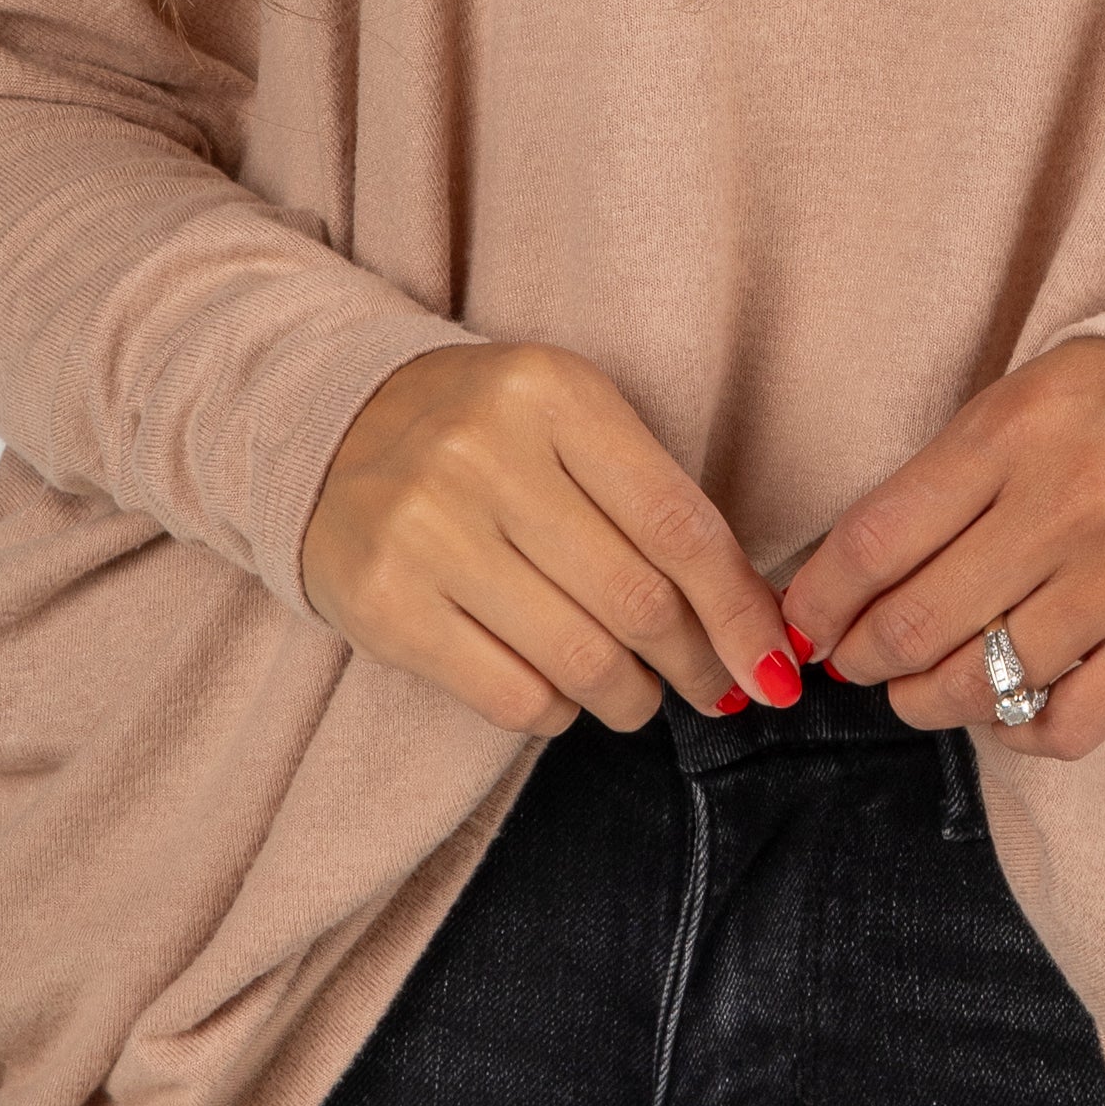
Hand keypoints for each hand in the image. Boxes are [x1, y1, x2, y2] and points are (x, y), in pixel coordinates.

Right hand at [302, 342, 798, 739]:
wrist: (329, 427)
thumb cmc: (485, 435)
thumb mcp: (571, 424)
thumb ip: (655, 504)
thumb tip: (753, 626)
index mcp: (552, 393)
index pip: (677, 526)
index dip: (739, 611)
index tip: (775, 666)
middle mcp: (484, 453)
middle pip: (636, 599)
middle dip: (695, 663)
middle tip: (713, 687)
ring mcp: (426, 529)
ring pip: (580, 658)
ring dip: (631, 697)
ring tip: (636, 693)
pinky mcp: (384, 603)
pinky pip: (511, 695)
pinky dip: (560, 712)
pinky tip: (564, 693)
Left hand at [780, 338, 1104, 761]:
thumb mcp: (1014, 409)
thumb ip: (933, 487)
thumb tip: (837, 586)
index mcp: (1014, 434)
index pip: (878, 539)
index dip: (822, 598)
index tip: (804, 620)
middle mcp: (1069, 506)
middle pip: (918, 622)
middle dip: (860, 658)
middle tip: (851, 660)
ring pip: (983, 683)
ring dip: (923, 700)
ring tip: (915, 688)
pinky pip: (1068, 725)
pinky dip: (1015, 733)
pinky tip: (1001, 709)